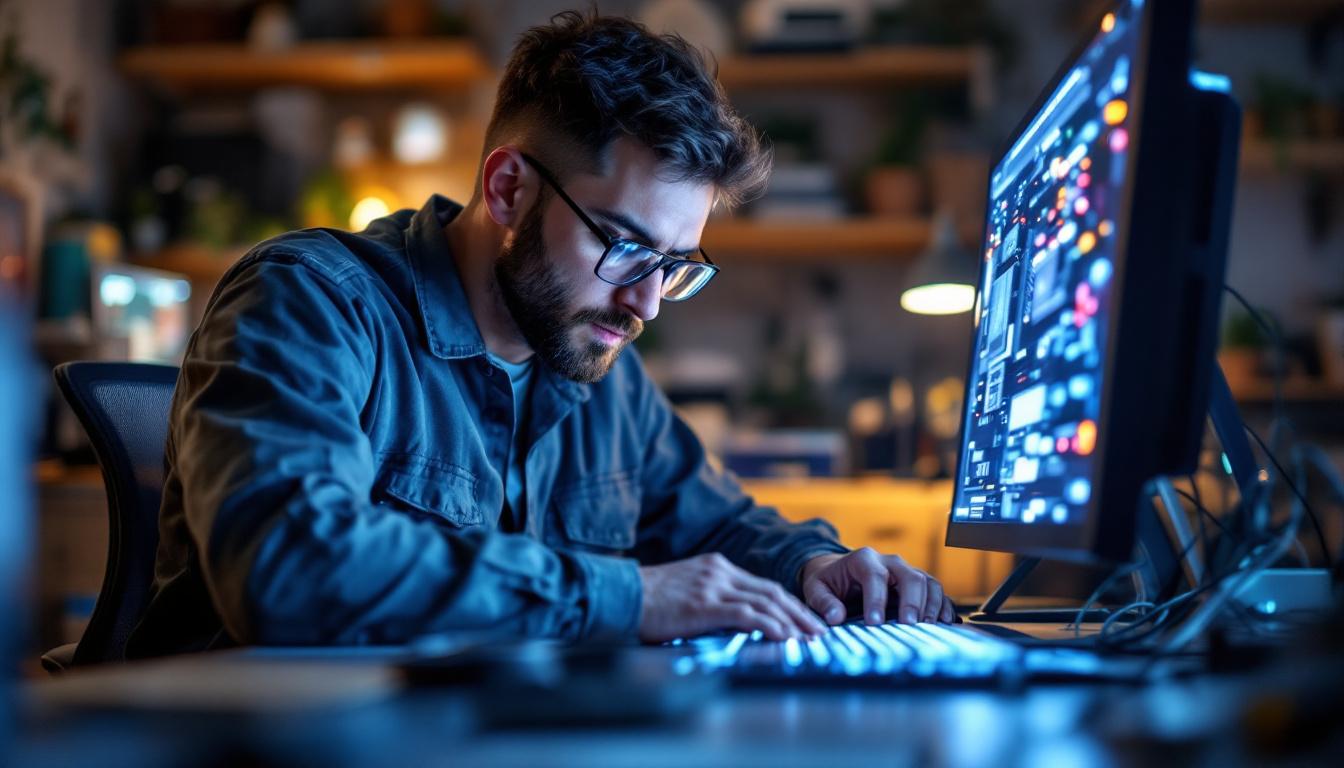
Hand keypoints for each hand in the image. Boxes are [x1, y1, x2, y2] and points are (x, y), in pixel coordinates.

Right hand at [637, 553, 828, 642]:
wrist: (620, 595)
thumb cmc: (649, 600)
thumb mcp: (686, 589)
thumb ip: (711, 597)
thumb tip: (737, 620)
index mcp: (717, 566)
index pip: (762, 585)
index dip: (789, 603)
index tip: (807, 619)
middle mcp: (719, 571)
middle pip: (771, 591)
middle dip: (800, 612)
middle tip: (821, 630)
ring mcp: (712, 586)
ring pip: (764, 602)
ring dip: (792, 621)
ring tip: (810, 637)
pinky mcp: (703, 605)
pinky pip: (746, 614)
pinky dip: (770, 625)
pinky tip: (784, 637)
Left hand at [801, 548, 955, 625]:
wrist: (837, 571)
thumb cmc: (828, 580)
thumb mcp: (816, 588)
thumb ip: (824, 602)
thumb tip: (835, 617)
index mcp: (863, 559)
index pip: (875, 576)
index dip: (876, 599)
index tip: (874, 623)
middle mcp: (889, 562)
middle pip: (910, 576)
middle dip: (912, 601)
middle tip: (909, 625)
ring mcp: (905, 572)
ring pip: (927, 582)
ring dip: (931, 604)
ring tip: (928, 627)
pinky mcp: (916, 584)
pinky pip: (935, 590)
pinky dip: (943, 605)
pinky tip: (945, 622)